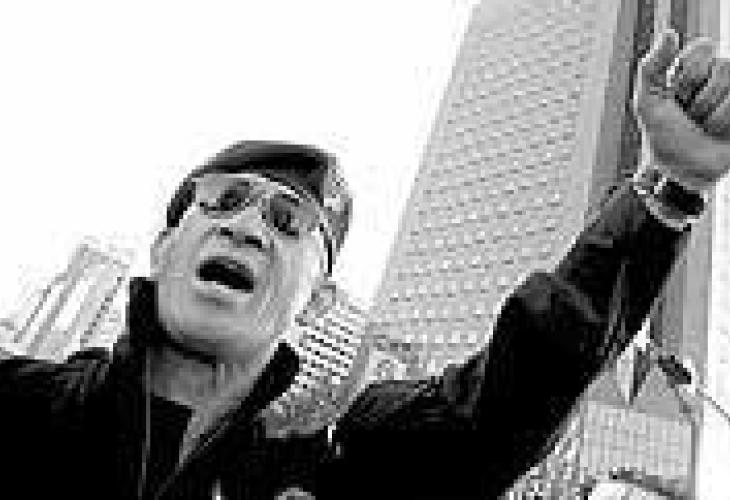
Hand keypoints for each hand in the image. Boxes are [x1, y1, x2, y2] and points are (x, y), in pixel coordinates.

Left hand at [633, 30, 729, 191]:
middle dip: (700, 97)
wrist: (683, 174)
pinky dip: (725, 120)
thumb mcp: (647, 103)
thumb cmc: (663, 140)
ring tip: (704, 127)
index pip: (702, 49)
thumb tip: (670, 33)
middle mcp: (718, 80)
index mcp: (692, 72)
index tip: (674, 96)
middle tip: (690, 116)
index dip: (687, 74)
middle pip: (723, 65)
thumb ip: (651, 66)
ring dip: (713, 111)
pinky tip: (719, 133)